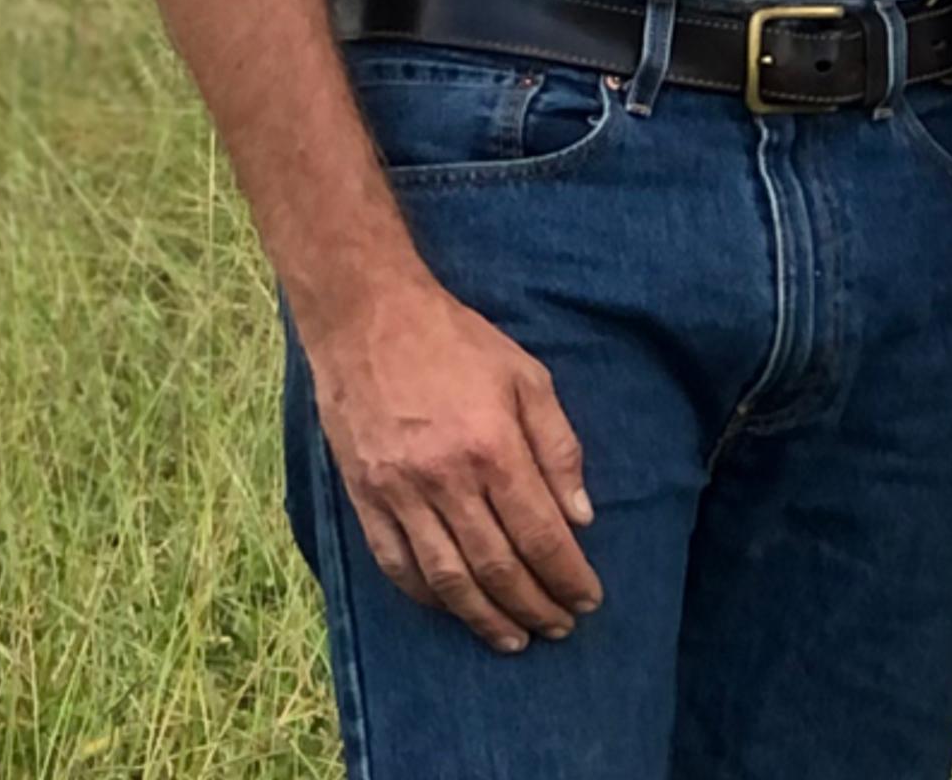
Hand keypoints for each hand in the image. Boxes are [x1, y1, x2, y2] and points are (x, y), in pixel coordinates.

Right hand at [300, 273, 600, 651]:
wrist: (366, 314)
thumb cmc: (453, 339)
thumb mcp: (525, 375)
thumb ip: (559, 447)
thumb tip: (580, 516)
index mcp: (492, 446)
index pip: (541, 535)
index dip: (569, 577)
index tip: (588, 600)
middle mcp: (445, 477)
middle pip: (498, 567)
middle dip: (535, 606)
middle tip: (559, 628)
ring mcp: (399, 490)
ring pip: (448, 578)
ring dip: (485, 618)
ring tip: (514, 638)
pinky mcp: (363, 494)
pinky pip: (396, 563)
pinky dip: (427, 596)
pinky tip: (452, 607)